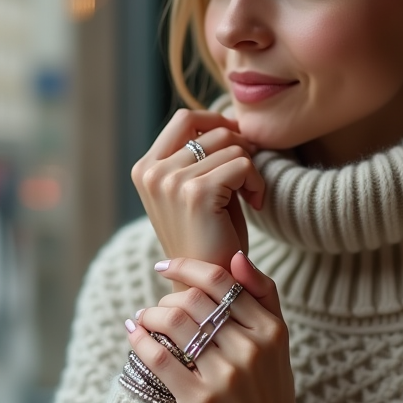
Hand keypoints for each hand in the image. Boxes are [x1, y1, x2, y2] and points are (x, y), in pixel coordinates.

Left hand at [126, 251, 300, 402]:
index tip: (164, 265)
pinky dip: (140, 341)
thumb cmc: (268, 392)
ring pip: (173, 324)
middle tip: (156, 306)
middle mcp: (250, 349)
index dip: (186, 267)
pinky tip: (133, 334)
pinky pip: (159, 359)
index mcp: (270, 330)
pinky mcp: (199, 401)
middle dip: (165, 297)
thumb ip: (263, 295)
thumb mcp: (279, 342)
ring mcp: (225, 376)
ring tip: (143, 319)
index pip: (220, 281)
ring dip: (149, 315)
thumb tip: (236, 255)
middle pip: (192, 300)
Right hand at [131, 109, 264, 271]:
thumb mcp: (194, 187)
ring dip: (250, 168)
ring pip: (231, 146)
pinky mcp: (198, 193)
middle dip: (239, 146)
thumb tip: (228, 118)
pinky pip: (243, 164)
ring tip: (249, 195)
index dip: (218, 123)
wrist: (209, 284)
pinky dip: (257, 182)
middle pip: (212, 129)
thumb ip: (200, 154)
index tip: (239, 146)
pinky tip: (256, 203)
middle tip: (248, 176)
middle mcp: (153, 172)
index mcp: (145, 168)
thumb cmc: (209, 236)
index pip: (185, 119)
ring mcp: (172, 182)